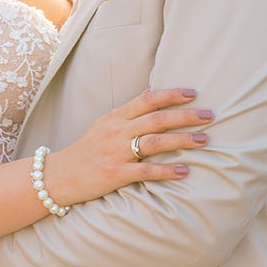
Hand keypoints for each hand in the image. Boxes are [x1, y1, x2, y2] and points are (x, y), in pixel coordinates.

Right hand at [53, 81, 210, 200]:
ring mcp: (116, 152)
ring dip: (182, 140)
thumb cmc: (86, 150)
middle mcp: (117, 131)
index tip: (193, 93)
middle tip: (209, 116)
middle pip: (156, 119)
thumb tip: (151, 90)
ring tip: (204, 140)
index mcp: (115, 117)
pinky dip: (166, 170)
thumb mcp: (104, 123)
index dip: (171, 95)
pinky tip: (184, 171)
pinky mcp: (115, 174)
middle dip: (185, 116)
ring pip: (154, 142)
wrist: (58, 175)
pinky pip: (145, 171)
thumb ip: (129, 110)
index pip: (147, 100)